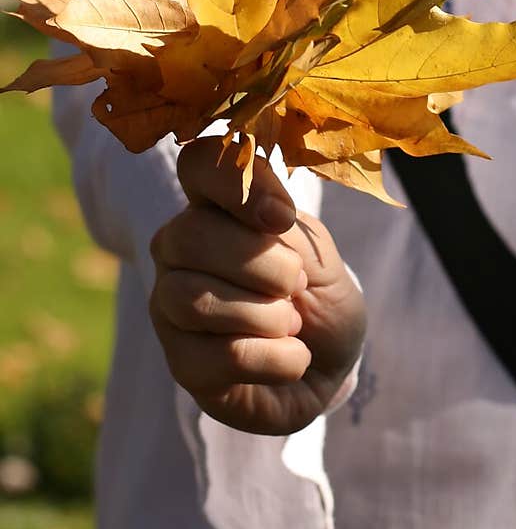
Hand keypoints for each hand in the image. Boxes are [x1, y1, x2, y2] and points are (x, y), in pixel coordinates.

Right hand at [149, 138, 365, 434]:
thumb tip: (269, 222)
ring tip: (292, 323)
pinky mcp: (182, 364)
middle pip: (190, 236)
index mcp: (213, 206)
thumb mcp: (317, 252)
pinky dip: (275, 358)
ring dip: (268, 316)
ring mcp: (171, 307)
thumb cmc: (319, 295)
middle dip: (262, 264)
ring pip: (195, 299)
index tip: (281, 218)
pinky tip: (292, 357)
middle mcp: (178, 250)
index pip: (199, 164)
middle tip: (295, 284)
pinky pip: (221, 356)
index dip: (236, 184)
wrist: (330, 364)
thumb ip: (287, 229)